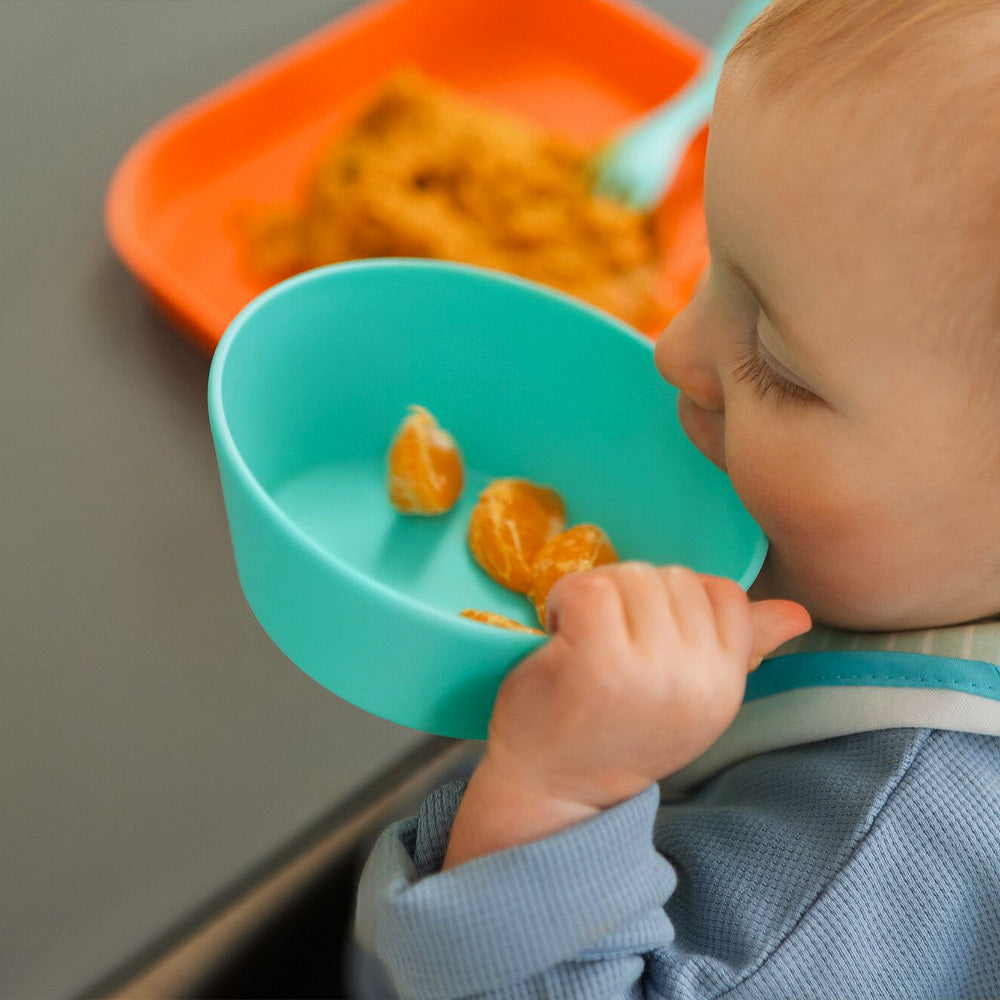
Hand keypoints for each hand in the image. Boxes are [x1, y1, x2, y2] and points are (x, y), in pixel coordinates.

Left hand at [443, 564, 809, 867]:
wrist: (552, 791)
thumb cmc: (614, 734)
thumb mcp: (689, 698)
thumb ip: (743, 648)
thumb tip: (798, 614)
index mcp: (724, 685)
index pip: (725, 594)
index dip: (675, 601)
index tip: (641, 635)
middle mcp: (697, 679)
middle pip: (675, 577)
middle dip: (633, 594)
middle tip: (604, 638)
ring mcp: (648, 669)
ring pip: (634, 575)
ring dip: (597, 593)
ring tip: (580, 636)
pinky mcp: (596, 660)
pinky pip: (590, 586)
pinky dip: (564, 596)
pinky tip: (558, 629)